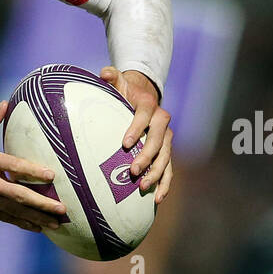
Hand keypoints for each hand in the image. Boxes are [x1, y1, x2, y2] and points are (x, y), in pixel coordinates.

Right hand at [0, 99, 66, 231]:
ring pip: (13, 211)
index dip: (32, 172)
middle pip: (17, 195)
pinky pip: (4, 217)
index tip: (51, 176)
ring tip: (56, 224)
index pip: (12, 166)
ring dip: (36, 218)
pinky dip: (21, 223)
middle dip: (41, 203)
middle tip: (62, 209)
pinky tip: (37, 227)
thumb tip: (6, 104)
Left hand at [100, 66, 172, 202]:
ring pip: (166, 158)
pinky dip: (164, 184)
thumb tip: (104, 73)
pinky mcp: (166, 152)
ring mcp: (166, 139)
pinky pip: (169, 170)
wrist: (144, 97)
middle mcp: (161, 122)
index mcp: (148, 106)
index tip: (124, 144)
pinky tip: (157, 200)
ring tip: (143, 187)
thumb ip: (111, 78)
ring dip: (156, 174)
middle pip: (157, 141)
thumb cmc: (125, 93)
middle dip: (147, 156)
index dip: (136, 129)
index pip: (143, 117)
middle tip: (132, 171)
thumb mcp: (118, 82)